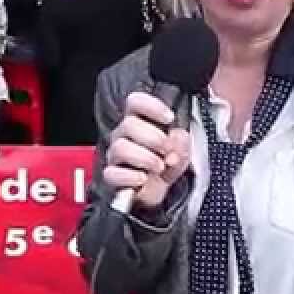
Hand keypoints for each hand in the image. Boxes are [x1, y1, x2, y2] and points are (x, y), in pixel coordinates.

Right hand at [102, 92, 190, 209]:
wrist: (160, 192)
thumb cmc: (168, 163)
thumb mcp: (182, 150)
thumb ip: (181, 140)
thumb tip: (175, 138)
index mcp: (139, 120)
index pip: (135, 102)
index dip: (151, 106)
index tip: (169, 118)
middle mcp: (123, 134)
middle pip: (129, 124)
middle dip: (154, 138)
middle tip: (167, 151)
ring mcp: (115, 155)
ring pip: (121, 147)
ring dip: (146, 158)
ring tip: (159, 167)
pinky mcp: (111, 176)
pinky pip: (112, 173)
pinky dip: (131, 177)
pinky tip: (143, 179)